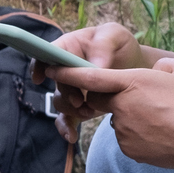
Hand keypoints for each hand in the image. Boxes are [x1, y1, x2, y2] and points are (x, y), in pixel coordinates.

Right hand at [35, 22, 144, 140]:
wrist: (135, 66)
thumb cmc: (120, 45)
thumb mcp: (115, 35)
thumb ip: (104, 45)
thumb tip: (95, 66)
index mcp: (68, 47)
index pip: (46, 54)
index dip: (38, 66)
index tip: (40, 78)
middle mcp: (65, 70)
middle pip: (56, 82)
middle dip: (66, 93)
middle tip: (80, 100)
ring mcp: (71, 89)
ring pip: (60, 102)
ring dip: (71, 110)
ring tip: (90, 112)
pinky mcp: (79, 106)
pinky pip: (66, 119)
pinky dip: (66, 129)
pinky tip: (72, 137)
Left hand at [49, 57, 173, 172]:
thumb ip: (163, 64)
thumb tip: (155, 70)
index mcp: (132, 82)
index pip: (89, 77)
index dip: (67, 72)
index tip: (51, 69)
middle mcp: (121, 106)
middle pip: (100, 99)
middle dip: (109, 97)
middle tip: (140, 99)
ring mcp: (123, 130)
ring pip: (116, 119)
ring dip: (130, 116)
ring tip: (160, 118)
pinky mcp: (128, 148)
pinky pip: (126, 136)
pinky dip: (137, 133)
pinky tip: (159, 133)